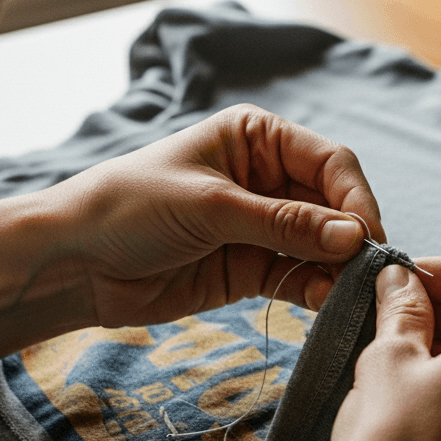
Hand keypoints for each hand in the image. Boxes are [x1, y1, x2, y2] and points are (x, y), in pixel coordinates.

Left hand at [57, 103, 384, 325]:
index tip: (366, 237)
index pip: (329, 161)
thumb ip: (284, 223)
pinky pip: (298, 277)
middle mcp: (266, 177)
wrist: (73, 262)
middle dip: (350, 237)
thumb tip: (353, 236)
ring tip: (350, 294)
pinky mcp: (251, 269)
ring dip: (337, 268)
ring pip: (321, 245)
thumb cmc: (129, 208)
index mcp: (256, 137)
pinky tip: (325, 303)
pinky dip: (315, 290)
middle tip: (365, 272)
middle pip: (333, 204)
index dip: (354, 198)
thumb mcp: (210, 207)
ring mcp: (261, 226)